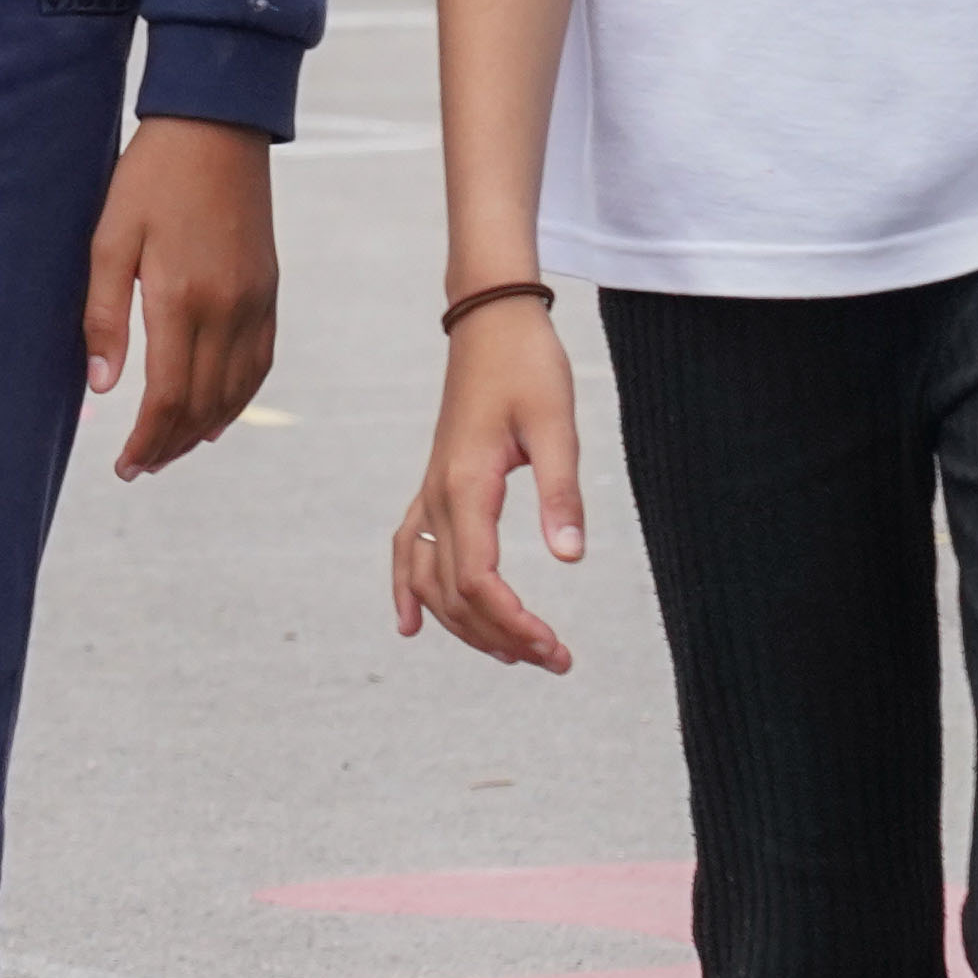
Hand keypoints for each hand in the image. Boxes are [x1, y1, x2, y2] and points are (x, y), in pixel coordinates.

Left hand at [79, 115, 278, 479]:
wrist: (216, 127)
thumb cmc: (150, 178)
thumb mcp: (109, 239)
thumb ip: (104, 315)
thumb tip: (102, 386)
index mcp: (182, 300)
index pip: (168, 398)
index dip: (146, 441)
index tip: (123, 465)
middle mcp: (228, 310)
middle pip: (203, 406)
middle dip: (170, 446)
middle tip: (139, 468)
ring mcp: (255, 303)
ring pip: (236, 392)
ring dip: (204, 431)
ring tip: (171, 452)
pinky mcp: (269, 291)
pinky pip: (260, 364)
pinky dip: (239, 400)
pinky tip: (218, 418)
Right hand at [385, 290, 589, 666]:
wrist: (491, 319)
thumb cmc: (528, 365)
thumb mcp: (556, 426)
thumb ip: (561, 493)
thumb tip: (571, 560)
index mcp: (466, 486)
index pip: (478, 579)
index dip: (512, 622)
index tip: (553, 646)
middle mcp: (438, 497)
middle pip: (454, 593)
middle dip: (500, 636)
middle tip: (554, 659)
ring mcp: (430, 492)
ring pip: (429, 581)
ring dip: (465, 625)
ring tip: (511, 655)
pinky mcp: (435, 485)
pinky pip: (408, 548)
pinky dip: (407, 590)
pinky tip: (410, 625)